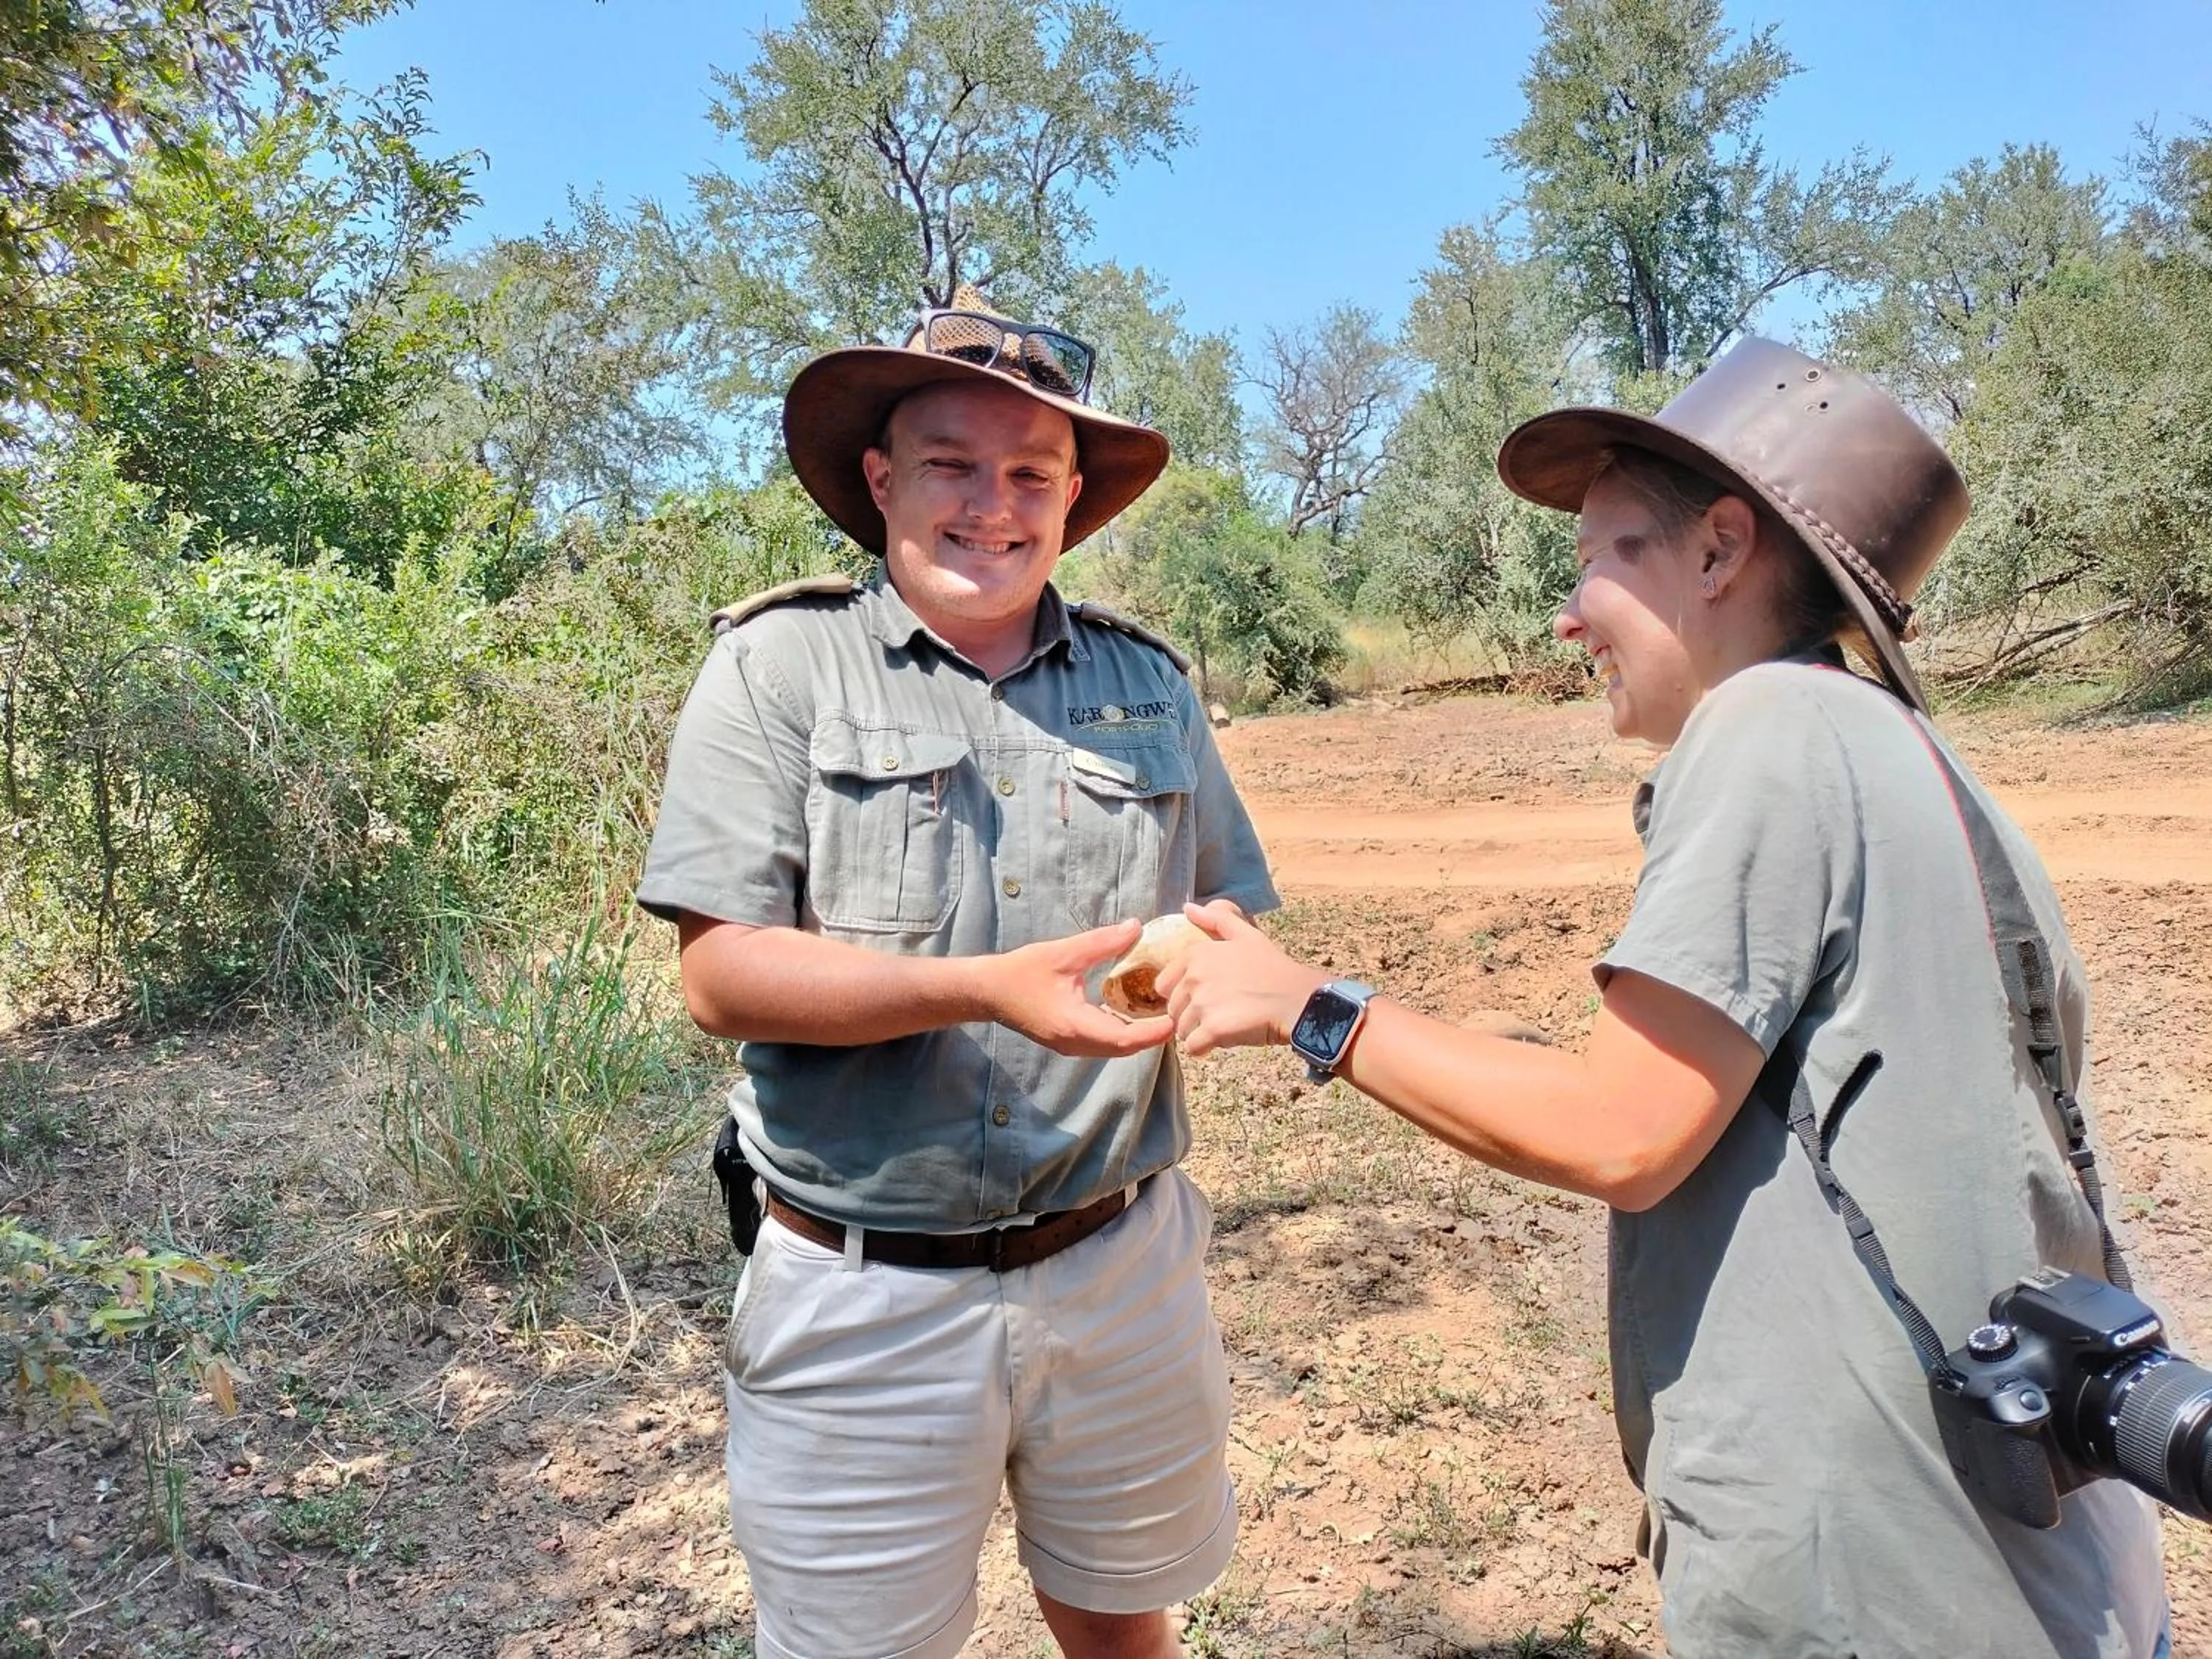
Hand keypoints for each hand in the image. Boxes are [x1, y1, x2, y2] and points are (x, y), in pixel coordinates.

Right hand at [983, 920, 1175, 1056]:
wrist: (988, 992)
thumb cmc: (1021, 971)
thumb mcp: (1063, 952)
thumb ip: (1101, 942)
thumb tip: (1136, 927)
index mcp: (1074, 1025)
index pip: (1124, 1039)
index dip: (1153, 1032)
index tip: (1175, 1017)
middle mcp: (1075, 1043)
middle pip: (1124, 1049)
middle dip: (1152, 1035)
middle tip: (1178, 1013)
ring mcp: (1071, 1046)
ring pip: (1115, 1049)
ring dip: (1138, 1035)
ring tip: (1162, 1013)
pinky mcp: (1068, 1041)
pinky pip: (1104, 1043)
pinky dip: (1123, 1032)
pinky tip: (1134, 1013)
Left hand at [1156, 900, 1330, 1058]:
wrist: (1299, 1000)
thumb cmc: (1275, 969)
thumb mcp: (1247, 935)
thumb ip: (1216, 919)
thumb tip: (1188, 908)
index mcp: (1196, 955)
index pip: (1164, 985)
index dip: (1183, 994)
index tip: (1206, 996)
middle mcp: (1194, 977)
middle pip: (1173, 1009)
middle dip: (1191, 1015)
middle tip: (1220, 1012)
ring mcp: (1202, 1004)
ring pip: (1181, 1030)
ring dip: (1199, 1033)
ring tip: (1226, 1024)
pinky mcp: (1212, 1030)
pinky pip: (1193, 1047)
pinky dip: (1205, 1049)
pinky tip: (1225, 1039)